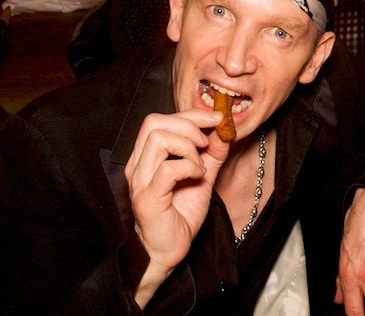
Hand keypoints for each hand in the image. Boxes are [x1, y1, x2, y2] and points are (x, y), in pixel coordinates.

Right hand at [124, 109, 226, 304]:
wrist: (168, 250)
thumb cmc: (180, 215)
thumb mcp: (202, 177)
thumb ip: (212, 154)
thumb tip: (225, 131)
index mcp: (146, 157)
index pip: (160, 120)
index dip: (190, 114)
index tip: (215, 118)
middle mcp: (138, 165)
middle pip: (155, 123)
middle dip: (188, 125)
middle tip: (205, 144)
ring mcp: (140, 181)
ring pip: (159, 139)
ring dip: (188, 148)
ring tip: (199, 166)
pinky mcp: (148, 198)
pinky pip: (168, 169)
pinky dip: (189, 167)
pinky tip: (198, 177)